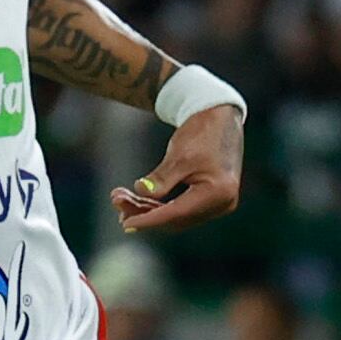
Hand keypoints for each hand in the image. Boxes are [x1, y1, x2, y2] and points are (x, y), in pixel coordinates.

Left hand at [111, 106, 243, 234]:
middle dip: (145, 212)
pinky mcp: (212, 199)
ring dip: (150, 209)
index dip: (149, 220)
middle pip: (176, 218)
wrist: (220, 116)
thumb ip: (161, 179)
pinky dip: (162, 204)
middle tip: (118, 201)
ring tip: (123, 198)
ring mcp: (219, 203)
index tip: (126, 223)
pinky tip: (141, 199)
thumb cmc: (203, 131)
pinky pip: (182, 209)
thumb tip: (141, 194)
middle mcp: (222, 203)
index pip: (177, 214)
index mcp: (217, 193)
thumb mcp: (179, 155)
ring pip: (177, 216)